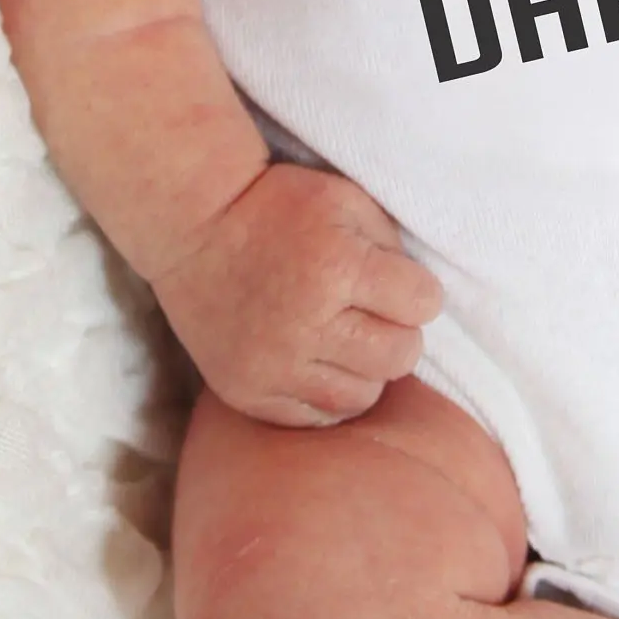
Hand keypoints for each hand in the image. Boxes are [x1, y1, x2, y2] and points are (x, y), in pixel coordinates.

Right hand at [155, 161, 441, 426]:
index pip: (423, 304)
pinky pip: (316, 417)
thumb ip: (392, 248)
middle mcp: (306, 324)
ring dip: (366, 369)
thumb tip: (421, 301)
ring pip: (363, 396)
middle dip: (397, 331)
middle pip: (400, 356)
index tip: (394, 282)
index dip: (416, 291)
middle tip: (370, 313)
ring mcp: (273, 365)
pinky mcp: (247, 392)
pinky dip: (328, 395)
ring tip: (345, 340)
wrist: (195, 226)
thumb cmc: (278, 207)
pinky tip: (320, 364)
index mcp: (336, 267)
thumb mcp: (345, 200)